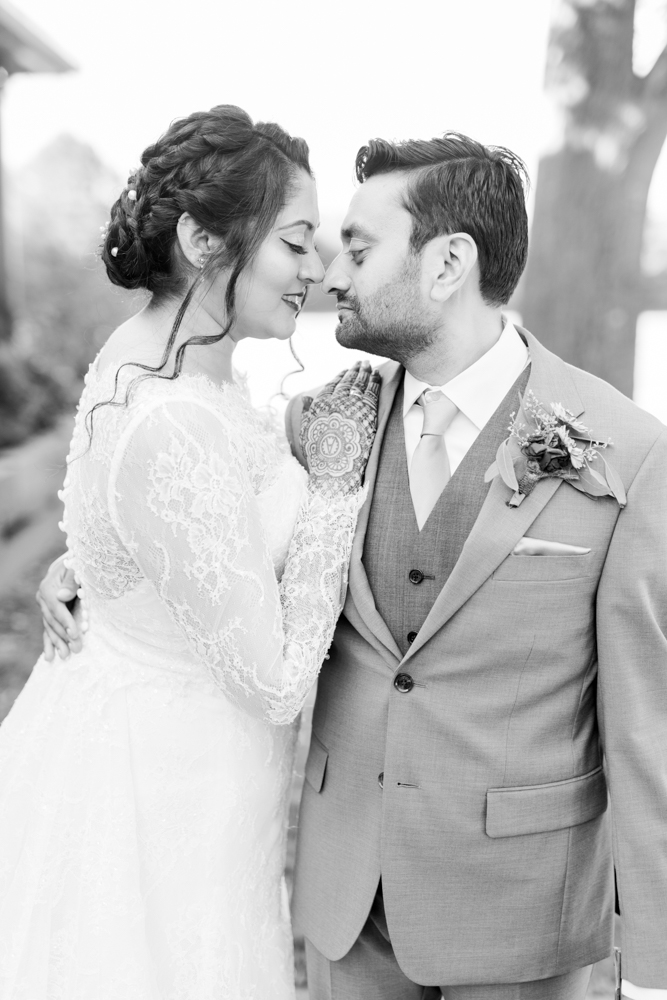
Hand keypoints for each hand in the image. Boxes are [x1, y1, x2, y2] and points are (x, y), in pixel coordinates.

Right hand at [36, 555, 83, 660]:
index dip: (66, 621)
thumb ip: (70, 581)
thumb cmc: (75, 567)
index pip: (57, 608)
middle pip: (53, 621)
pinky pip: (47, 631)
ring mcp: (44, 608)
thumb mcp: (75, 569)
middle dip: (64, 636)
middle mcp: (42, 599)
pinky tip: (50, 657)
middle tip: (76, 649)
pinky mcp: (48, 614)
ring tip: (65, 656)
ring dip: (57, 643)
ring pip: (49, 628)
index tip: (75, 634)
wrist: (69, 566)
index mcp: (48, 588)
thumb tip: (62, 596)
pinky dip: (49, 644)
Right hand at [299, 361, 380, 497]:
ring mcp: (353, 406)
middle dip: (355, 370)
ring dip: (366, 372)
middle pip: (348, 380)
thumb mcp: (306, 431)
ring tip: (370, 366)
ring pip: (361, 383)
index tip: (346, 370)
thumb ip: (307, 411)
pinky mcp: (367, 413)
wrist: (335, 470)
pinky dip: (375, 382)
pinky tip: (378, 377)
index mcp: (320, 404)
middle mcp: (335, 401)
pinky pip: (372, 392)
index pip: (333, 384)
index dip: (340, 376)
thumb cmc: (319, 455)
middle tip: (362, 363)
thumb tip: (306, 397)